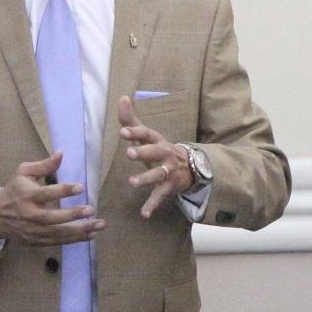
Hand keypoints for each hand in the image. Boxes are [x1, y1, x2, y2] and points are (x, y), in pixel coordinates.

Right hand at [0, 152, 105, 244]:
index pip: (46, 193)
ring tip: (98, 225)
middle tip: (91, 210)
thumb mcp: (24, 172)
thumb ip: (44, 165)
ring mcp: (34, 230)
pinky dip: (74, 240)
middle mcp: (31, 215)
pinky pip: (58, 241)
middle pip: (53, 217)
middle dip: (73, 215)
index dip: (63, 190)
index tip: (80, 187)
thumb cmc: (15, 189)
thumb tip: (61, 154)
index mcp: (27, 195)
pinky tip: (90, 235)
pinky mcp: (38, 241)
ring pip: (58, 233)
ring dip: (80, 231)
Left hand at [118, 95, 192, 217]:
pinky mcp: (169, 187)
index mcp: (157, 139)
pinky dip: (152, 205)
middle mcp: (165, 153)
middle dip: (142, 152)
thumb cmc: (159, 147)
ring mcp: (168, 171)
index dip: (135, 131)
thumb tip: (122, 97)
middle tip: (128, 153)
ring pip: (158, 174)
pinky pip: (160, 196)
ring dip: (146, 178)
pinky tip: (143, 214)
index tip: (122, 132)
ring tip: (132, 182)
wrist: (189, 167)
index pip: (146, 133)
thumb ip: (131, 119)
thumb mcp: (147, 134)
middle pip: (155, 151)